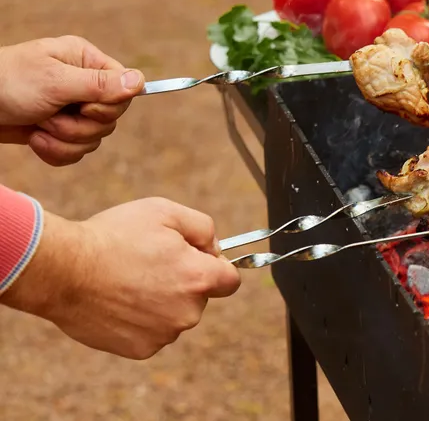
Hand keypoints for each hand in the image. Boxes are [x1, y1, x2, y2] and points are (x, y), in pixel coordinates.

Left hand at [0, 36, 144, 165]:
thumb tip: (140, 81)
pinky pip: (78, 150)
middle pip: (111, 118)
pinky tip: (36, 141)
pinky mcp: (59, 130)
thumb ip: (98, 85)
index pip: (124, 87)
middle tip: (50, 117)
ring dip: (65, 139)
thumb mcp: (54, 83)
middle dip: (80, 126)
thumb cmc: (6, 84)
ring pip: (95, 138)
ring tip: (38, 127)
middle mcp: (83, 84)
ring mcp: (71, 109)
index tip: (83, 107)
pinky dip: (57, 152)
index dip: (109, 106)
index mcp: (85, 61)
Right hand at [0, 198, 240, 359]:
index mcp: (199, 278)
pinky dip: (140, 320)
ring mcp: (163, 334)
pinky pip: (152, 333)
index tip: (197, 260)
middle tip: (150, 264)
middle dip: (184, 281)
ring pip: (175, 316)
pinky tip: (119, 301)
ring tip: (129, 281)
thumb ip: (203, 228)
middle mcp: (187, 312)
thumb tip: (214, 248)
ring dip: (161, 302)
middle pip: (200, 297)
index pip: (230, 280)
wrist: (64, 270)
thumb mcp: (166, 212)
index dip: (215, 266)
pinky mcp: (140, 350)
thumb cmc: (114, 236)